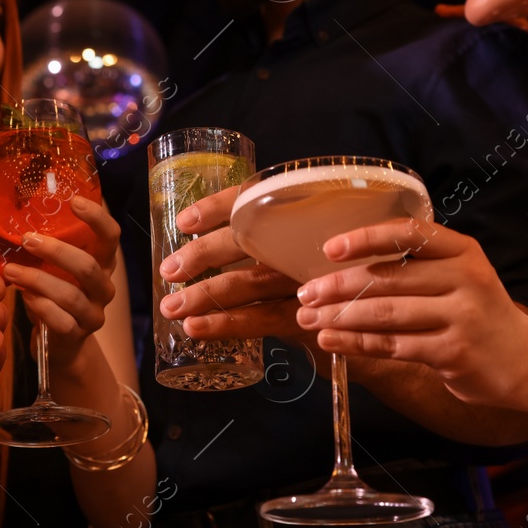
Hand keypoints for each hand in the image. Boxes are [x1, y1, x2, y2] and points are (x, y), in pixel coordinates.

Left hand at [2, 194, 118, 369]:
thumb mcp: (57, 269)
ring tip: (10, 270)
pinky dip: (39, 307)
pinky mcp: (77, 336)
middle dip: (56, 251)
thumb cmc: (55, 295)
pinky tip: (23, 296)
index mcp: (103, 264)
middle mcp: (104, 288)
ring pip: (71, 296)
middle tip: (26, 239)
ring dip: (37, 280)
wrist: (60, 343)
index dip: (97, 218)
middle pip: (88, 266)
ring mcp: (93, 314)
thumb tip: (11, 218)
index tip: (74, 201)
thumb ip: (48, 248)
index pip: (111, 237)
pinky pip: (60, 321)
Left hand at [157, 184, 315, 348]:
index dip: (215, 207)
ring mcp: (307, 278)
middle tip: (169, 271)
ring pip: (250, 283)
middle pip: (247, 240)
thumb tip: (193, 239)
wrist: (358, 315)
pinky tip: (197, 328)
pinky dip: (227, 324)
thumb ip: (257, 235)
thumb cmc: (310, 275)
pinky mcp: (308, 313)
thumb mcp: (288, 246)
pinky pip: (263, 318)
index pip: (251, 200)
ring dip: (206, 295)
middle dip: (203, 255)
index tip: (184, 222)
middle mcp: (301, 242)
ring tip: (172, 307)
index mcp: (295, 215)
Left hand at [292, 217, 527, 425]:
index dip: (366, 238)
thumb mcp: (459, 275)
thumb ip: (416, 266)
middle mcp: (465, 278)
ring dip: (339, 316)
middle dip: (338, 286)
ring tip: (308, 318)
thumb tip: (342, 266)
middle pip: (388, 278)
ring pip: (385, 313)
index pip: (409, 233)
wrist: (526, 360)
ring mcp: (461, 316)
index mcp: (462, 250)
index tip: (330, 248)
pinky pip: (392, 345)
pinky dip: (355, 343)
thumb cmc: (477, 313)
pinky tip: (330, 340)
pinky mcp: (452, 352)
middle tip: (305, 293)